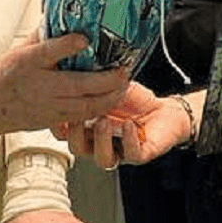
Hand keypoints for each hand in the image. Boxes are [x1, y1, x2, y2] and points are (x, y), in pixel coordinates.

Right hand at [0, 34, 129, 141]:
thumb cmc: (2, 75)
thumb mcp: (19, 50)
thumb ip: (44, 36)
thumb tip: (66, 15)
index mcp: (26, 63)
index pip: (47, 52)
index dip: (67, 44)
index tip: (85, 38)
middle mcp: (38, 86)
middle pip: (77, 84)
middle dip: (106, 79)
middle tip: (123, 69)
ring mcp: (47, 106)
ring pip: (85, 106)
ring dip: (109, 96)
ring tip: (124, 84)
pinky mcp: (52, 121)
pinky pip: (81, 117)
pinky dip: (99, 109)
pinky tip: (111, 100)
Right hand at [54, 83, 193, 167]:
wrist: (163, 110)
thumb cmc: (134, 101)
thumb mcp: (108, 87)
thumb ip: (92, 82)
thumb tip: (76, 63)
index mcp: (88, 129)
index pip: (65, 133)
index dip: (59, 124)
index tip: (58, 109)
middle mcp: (100, 143)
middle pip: (77, 149)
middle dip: (75, 134)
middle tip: (79, 117)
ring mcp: (119, 151)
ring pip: (103, 159)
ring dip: (100, 141)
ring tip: (103, 121)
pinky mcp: (139, 154)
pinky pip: (131, 154)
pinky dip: (128, 140)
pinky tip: (129, 125)